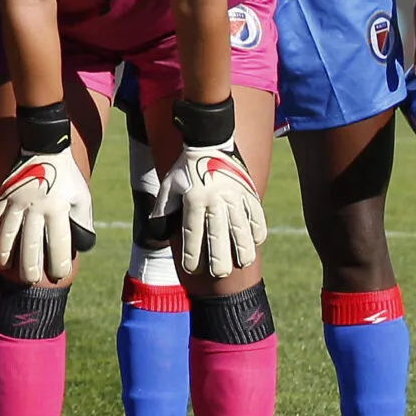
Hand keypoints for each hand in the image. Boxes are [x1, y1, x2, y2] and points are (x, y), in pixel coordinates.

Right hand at [0, 150, 93, 284]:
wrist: (43, 147)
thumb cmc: (67, 177)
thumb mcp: (82, 199)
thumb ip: (82, 224)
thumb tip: (79, 247)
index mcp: (58, 210)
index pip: (57, 247)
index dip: (57, 267)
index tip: (56, 276)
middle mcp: (35, 208)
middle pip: (28, 247)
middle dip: (29, 270)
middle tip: (29, 280)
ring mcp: (15, 202)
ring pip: (5, 237)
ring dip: (4, 257)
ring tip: (6, 268)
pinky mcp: (2, 196)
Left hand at [155, 140, 266, 277]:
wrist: (209, 142)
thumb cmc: (185, 168)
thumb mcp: (169, 185)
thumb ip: (163, 209)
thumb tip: (158, 232)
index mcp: (194, 199)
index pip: (193, 233)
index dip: (192, 253)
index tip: (192, 269)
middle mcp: (216, 200)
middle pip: (219, 235)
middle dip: (219, 258)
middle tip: (220, 273)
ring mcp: (235, 197)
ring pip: (242, 228)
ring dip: (243, 248)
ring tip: (242, 263)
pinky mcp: (249, 192)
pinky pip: (256, 215)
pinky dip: (258, 230)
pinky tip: (256, 242)